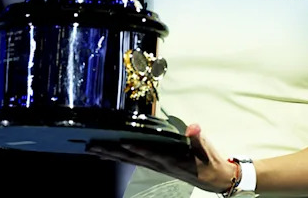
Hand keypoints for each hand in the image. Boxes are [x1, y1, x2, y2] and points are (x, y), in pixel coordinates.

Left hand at [87, 124, 235, 193]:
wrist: (215, 179)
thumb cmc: (210, 161)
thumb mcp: (207, 149)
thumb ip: (198, 139)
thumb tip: (194, 128)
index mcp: (173, 160)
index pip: (153, 153)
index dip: (138, 148)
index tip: (123, 141)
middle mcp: (160, 164)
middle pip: (133, 157)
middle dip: (112, 151)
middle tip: (94, 146)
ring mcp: (155, 166)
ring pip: (129, 160)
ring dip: (110, 155)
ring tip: (92, 149)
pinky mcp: (154, 165)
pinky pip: (132, 161)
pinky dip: (117, 158)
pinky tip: (104, 156)